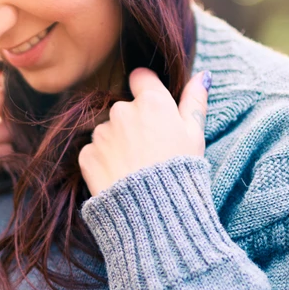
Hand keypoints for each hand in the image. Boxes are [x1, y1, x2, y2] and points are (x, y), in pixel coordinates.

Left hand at [78, 68, 209, 197]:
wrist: (154, 213)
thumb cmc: (180, 172)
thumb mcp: (195, 135)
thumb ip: (195, 102)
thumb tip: (202, 76)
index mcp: (151, 102)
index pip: (141, 78)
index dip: (147, 91)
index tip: (153, 111)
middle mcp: (122, 111)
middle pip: (124, 108)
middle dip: (133, 123)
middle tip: (149, 151)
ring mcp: (101, 133)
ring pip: (108, 131)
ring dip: (117, 143)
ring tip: (135, 168)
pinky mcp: (87, 155)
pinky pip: (94, 152)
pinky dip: (104, 162)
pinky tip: (120, 177)